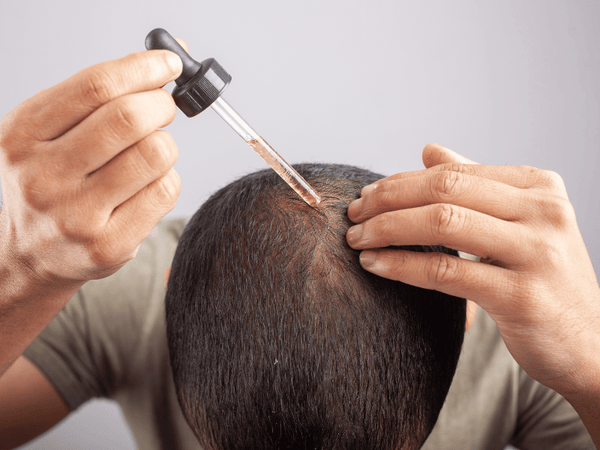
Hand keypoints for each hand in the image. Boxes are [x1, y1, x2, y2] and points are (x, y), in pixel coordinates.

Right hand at [0, 48, 182, 284]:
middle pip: (130, 118)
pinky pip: (165, 191)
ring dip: (165, 145)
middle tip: (162, 109)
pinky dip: (167, 178)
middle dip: (161, 105)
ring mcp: (77, 215)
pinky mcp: (108, 244)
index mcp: (24, 134)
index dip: (144, 68)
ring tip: (149, 152)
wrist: (27, 253)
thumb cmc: (47, 181)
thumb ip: (95, 95)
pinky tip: (147, 184)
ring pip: (155, 154)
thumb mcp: (46, 131)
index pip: (96, 87)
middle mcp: (44, 175)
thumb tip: (164, 62)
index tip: (169, 64)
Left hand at [346, 143, 599, 399]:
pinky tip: (374, 265)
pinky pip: (446, 271)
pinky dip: (402, 265)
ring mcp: (537, 252)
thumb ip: (477, 185)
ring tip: (357, 239)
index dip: (400, 182)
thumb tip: (429, 149)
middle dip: (387, 200)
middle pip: (444, 191)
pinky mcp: (522, 296)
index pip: (453, 173)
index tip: (366, 197)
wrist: (591, 344)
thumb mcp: (520, 224)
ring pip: (442, 224)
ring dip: (387, 229)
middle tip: (353, 215)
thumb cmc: (544, 281)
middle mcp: (543, 211)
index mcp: (539, 187)